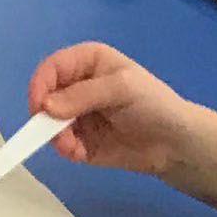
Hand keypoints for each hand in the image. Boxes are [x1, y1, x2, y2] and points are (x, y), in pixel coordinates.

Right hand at [28, 45, 199, 183]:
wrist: (177, 144)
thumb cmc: (154, 104)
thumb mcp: (122, 88)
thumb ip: (83, 95)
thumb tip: (45, 107)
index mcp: (87, 62)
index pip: (51, 68)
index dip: (40, 85)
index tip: (39, 109)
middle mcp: (77, 86)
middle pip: (45, 96)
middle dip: (45, 117)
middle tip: (55, 134)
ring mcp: (78, 115)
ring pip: (49, 124)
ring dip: (55, 137)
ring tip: (72, 148)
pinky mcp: (81, 141)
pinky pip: (62, 144)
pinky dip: (66, 150)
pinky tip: (79, 154)